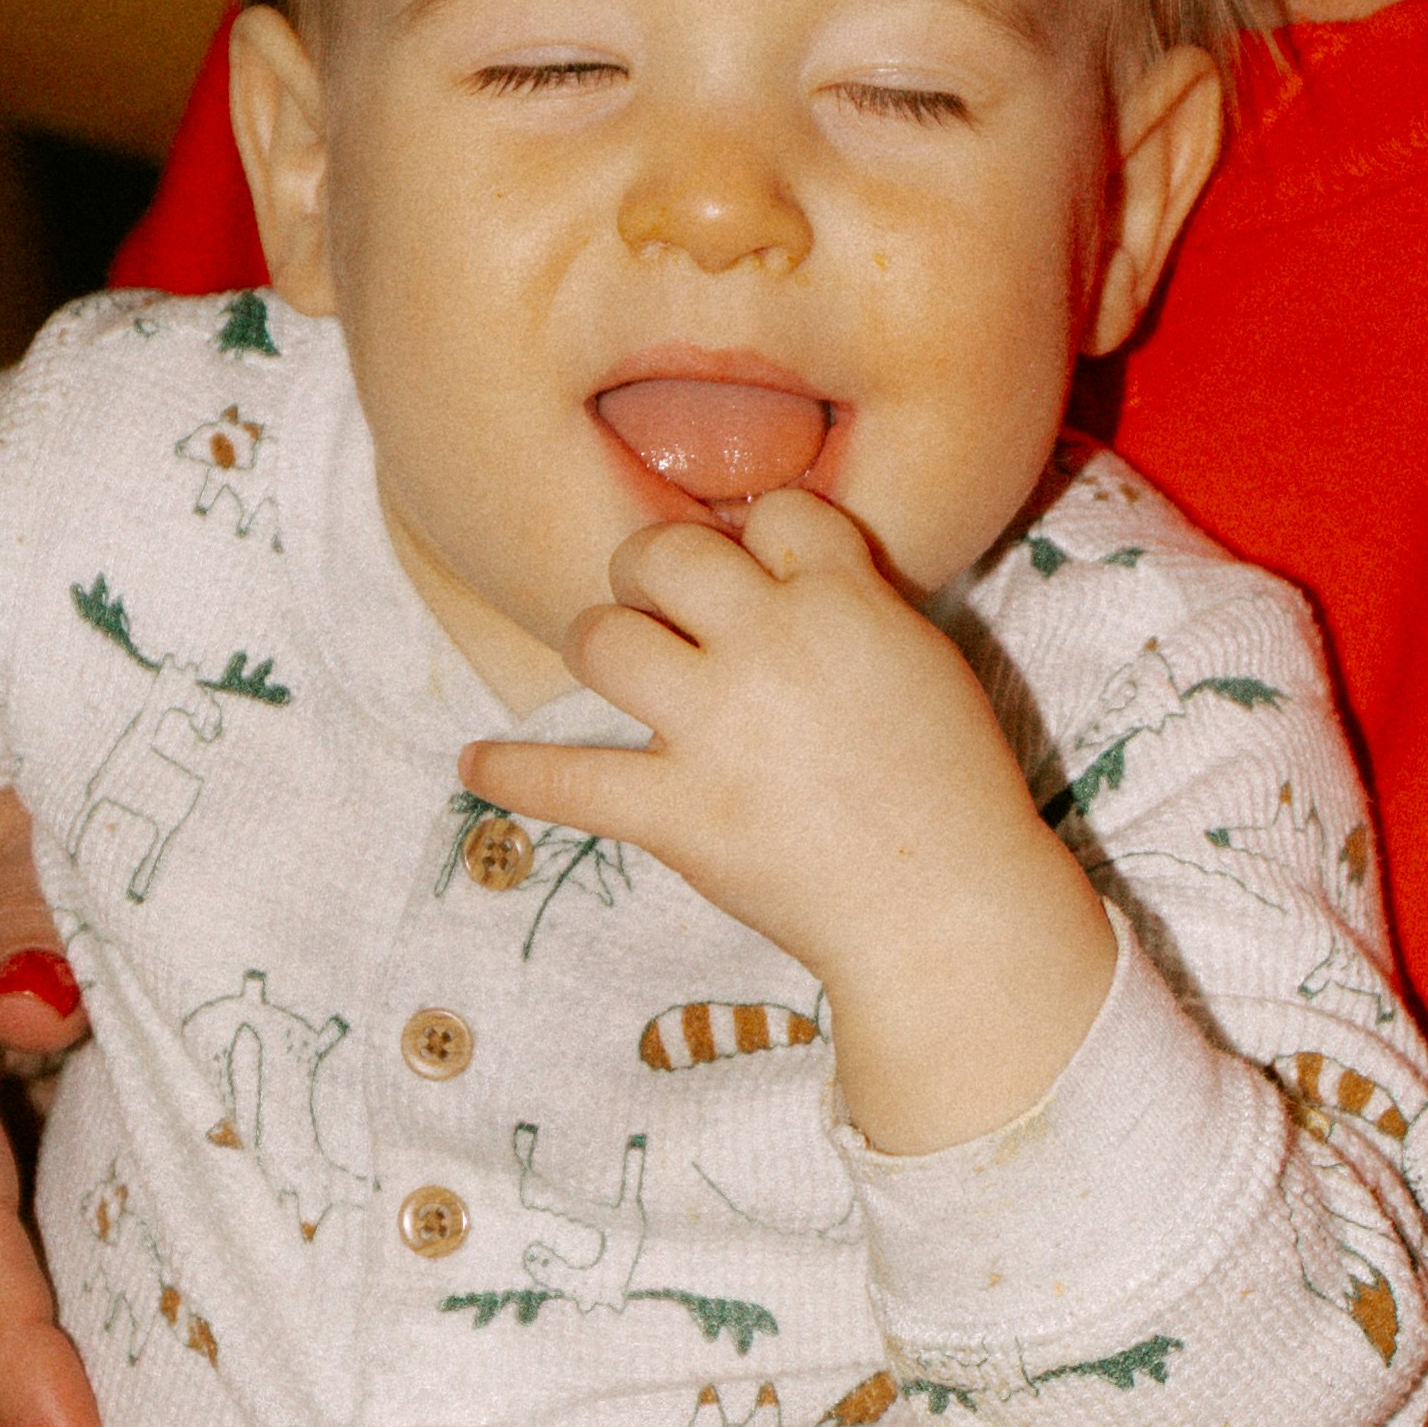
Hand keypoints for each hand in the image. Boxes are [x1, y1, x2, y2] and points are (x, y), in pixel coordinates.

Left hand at [466, 489, 1106, 1152]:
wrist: (946, 915)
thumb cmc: (953, 792)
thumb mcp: (925, 661)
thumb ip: (851, 604)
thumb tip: (773, 571)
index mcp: (846, 600)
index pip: (774, 511)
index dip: (761, 540)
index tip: (760, 574)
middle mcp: (769, 647)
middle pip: (664, 552)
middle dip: (651, 570)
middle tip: (660, 603)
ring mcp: (716, 730)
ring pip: (601, 638)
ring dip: (598, 643)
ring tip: (613, 664)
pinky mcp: (677, 814)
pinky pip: (567, 781)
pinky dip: (511, 774)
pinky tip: (474, 764)